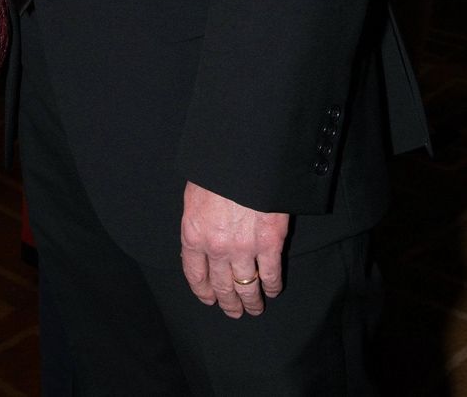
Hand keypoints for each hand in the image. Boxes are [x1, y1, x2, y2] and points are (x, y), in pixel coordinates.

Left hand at [180, 181, 288, 318]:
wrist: (242, 155)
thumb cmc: (215, 169)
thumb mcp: (194, 195)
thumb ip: (197, 221)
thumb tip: (199, 239)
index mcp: (193, 233)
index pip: (195, 273)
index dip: (203, 290)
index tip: (209, 299)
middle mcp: (216, 247)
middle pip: (222, 285)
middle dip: (228, 302)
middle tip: (234, 311)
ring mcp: (244, 248)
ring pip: (247, 286)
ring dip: (251, 301)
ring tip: (254, 308)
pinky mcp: (270, 243)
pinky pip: (270, 274)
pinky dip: (272, 286)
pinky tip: (272, 291)